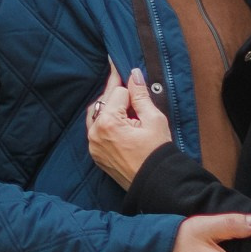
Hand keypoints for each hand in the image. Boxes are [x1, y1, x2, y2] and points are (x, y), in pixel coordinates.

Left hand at [86, 63, 170, 188]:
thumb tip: (133, 74)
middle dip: (116, 94)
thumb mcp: (154, 120)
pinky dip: (104, 121)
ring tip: (125, 102)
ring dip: (108, 106)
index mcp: (108, 122)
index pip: (117, 93)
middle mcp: (95, 133)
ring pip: (96, 114)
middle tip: (128, 83)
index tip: (123, 68)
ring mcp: (93, 144)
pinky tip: (118, 119)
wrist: (156, 183)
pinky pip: (95, 129)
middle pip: (104, 101)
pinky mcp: (95, 153)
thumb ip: (141, 95)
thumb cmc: (158, 152)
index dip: (129, 87)